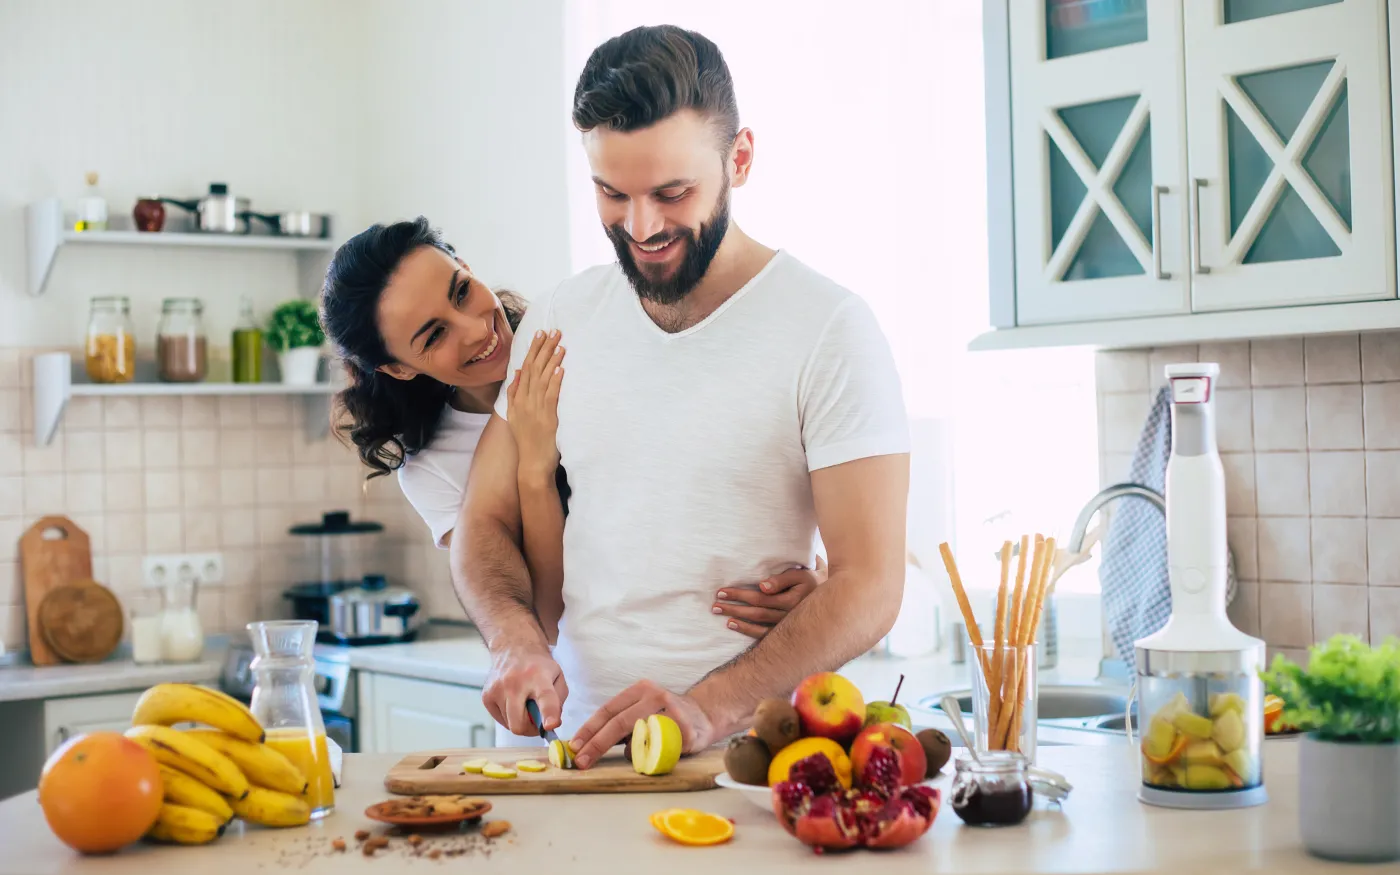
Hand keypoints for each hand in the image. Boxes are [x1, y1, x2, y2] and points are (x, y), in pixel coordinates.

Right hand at [482, 639, 568, 735]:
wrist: (514, 648)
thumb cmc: (539, 667)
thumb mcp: (557, 677)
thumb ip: (558, 702)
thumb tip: (550, 725)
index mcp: (538, 677)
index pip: (545, 698)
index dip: (549, 714)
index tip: (550, 726)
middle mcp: (515, 683)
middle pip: (519, 723)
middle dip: (530, 729)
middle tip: (537, 721)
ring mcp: (497, 689)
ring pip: (509, 724)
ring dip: (519, 720)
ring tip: (524, 704)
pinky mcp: (486, 696)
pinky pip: (500, 719)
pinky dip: (509, 716)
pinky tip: (513, 701)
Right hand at [506, 329, 565, 483]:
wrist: (531, 464)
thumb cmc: (528, 440)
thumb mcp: (515, 415)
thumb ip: (514, 393)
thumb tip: (518, 371)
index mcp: (517, 399)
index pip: (526, 367)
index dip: (533, 350)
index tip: (540, 334)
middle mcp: (524, 401)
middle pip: (534, 369)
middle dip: (544, 348)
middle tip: (553, 331)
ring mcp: (535, 409)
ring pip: (543, 379)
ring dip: (552, 360)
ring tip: (560, 344)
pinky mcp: (547, 418)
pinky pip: (551, 395)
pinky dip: (555, 381)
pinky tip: (561, 368)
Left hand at [568, 680, 715, 768]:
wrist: (706, 715)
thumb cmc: (667, 716)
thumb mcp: (643, 709)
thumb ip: (622, 721)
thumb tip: (587, 743)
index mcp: (640, 690)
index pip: (608, 709)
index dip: (589, 728)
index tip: (574, 745)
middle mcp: (655, 696)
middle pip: (618, 722)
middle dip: (596, 743)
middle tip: (581, 760)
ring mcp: (670, 712)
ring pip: (637, 738)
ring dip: (628, 753)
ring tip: (638, 754)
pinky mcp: (683, 731)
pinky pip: (656, 749)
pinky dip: (648, 756)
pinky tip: (654, 753)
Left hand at [713, 555, 826, 638]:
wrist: (832, 599)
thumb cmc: (812, 580)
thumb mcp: (801, 574)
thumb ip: (782, 579)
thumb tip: (762, 586)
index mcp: (793, 600)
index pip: (759, 598)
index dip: (739, 594)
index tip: (721, 591)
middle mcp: (790, 616)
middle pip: (756, 612)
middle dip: (734, 607)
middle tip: (715, 604)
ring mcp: (787, 627)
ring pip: (758, 624)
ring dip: (737, 618)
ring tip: (720, 613)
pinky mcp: (786, 633)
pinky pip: (763, 635)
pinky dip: (746, 630)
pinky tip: (732, 625)